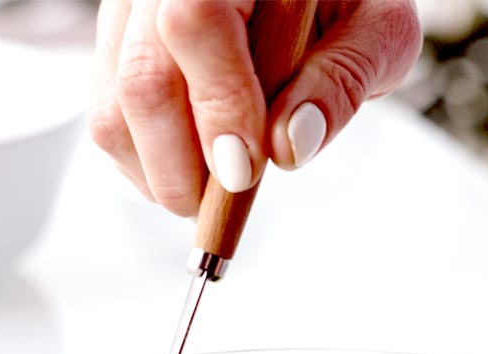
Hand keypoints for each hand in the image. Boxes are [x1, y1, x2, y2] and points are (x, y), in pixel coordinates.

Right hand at [89, 0, 421, 214]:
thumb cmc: (347, 2)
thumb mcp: (378, 30)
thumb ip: (343, 80)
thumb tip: (290, 147)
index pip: (195, 22)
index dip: (218, 106)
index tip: (247, 171)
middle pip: (142, 77)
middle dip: (184, 166)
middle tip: (233, 199)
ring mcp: (129, 12)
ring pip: (113, 108)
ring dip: (163, 174)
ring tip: (220, 190)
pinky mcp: (116, 48)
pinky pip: (109, 120)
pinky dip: (149, 164)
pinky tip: (199, 167)